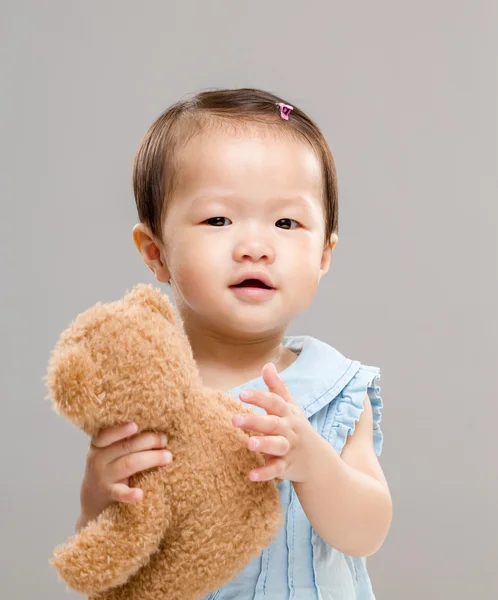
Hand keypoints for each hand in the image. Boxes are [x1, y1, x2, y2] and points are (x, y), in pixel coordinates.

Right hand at [78, 422, 171, 526]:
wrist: (94, 497)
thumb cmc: (109, 465)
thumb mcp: (109, 450)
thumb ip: (124, 440)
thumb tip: (155, 427)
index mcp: (98, 444)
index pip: (107, 434)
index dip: (121, 430)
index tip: (136, 425)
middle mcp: (98, 459)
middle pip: (125, 447)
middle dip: (148, 441)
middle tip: (164, 440)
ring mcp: (103, 477)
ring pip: (128, 464)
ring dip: (151, 459)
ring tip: (168, 457)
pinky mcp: (109, 494)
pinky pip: (119, 493)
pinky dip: (129, 494)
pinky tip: (139, 494)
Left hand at [232, 362, 316, 482]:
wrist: (317, 460)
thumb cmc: (297, 428)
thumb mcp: (290, 407)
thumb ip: (277, 387)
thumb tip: (267, 365)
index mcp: (288, 413)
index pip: (274, 402)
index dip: (259, 397)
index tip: (241, 394)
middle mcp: (289, 429)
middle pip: (272, 423)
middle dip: (255, 421)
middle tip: (234, 420)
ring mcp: (289, 448)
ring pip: (277, 445)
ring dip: (264, 444)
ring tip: (249, 444)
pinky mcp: (287, 467)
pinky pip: (276, 470)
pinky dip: (265, 473)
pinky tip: (251, 475)